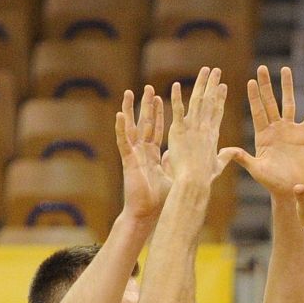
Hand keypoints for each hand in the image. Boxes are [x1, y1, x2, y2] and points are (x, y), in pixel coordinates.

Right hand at [117, 86, 169, 220]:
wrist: (147, 214)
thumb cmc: (159, 200)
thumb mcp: (171, 177)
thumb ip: (175, 165)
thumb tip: (183, 158)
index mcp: (153, 155)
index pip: (156, 130)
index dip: (158, 115)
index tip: (161, 99)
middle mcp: (142, 152)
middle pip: (144, 124)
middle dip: (147, 106)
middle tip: (149, 88)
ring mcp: (134, 154)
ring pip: (132, 128)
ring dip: (131, 110)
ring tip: (130, 93)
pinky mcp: (128, 160)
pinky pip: (124, 142)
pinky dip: (121, 128)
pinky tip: (119, 115)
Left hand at [161, 67, 232, 193]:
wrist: (194, 182)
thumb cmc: (205, 178)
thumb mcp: (218, 166)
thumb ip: (226, 156)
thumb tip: (233, 152)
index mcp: (213, 135)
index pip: (218, 112)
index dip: (220, 97)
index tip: (223, 86)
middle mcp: (205, 128)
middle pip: (210, 101)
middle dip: (213, 84)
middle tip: (215, 70)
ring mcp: (192, 128)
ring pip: (198, 100)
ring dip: (201, 84)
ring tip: (204, 70)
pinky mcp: (178, 131)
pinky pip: (178, 110)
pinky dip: (178, 97)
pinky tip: (177, 84)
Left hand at [228, 65, 303, 206]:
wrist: (292, 190)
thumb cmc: (273, 183)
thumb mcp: (257, 169)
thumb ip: (243, 158)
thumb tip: (226, 150)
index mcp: (262, 136)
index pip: (257, 112)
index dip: (254, 97)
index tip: (250, 82)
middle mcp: (275, 129)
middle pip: (270, 102)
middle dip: (266, 85)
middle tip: (262, 68)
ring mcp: (290, 131)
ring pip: (289, 104)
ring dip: (287, 87)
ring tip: (285, 69)